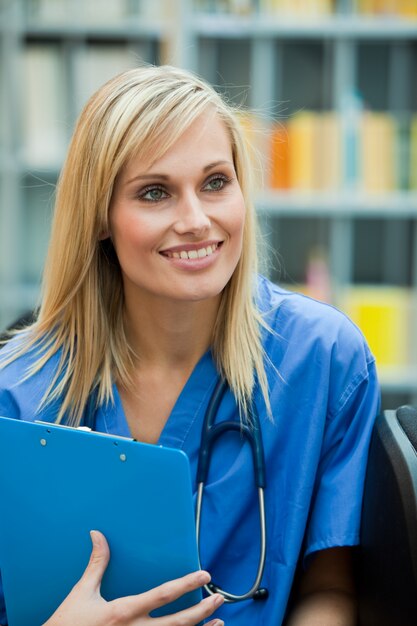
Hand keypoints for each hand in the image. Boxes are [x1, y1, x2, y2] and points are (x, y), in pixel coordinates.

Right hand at [43, 530, 223, 625]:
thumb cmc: (67, 624)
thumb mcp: (82, 593)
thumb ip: (97, 564)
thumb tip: (98, 534)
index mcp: (123, 612)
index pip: (162, 595)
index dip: (186, 584)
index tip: (204, 575)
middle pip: (177, 623)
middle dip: (202, 610)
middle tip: (219, 598)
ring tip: (218, 622)